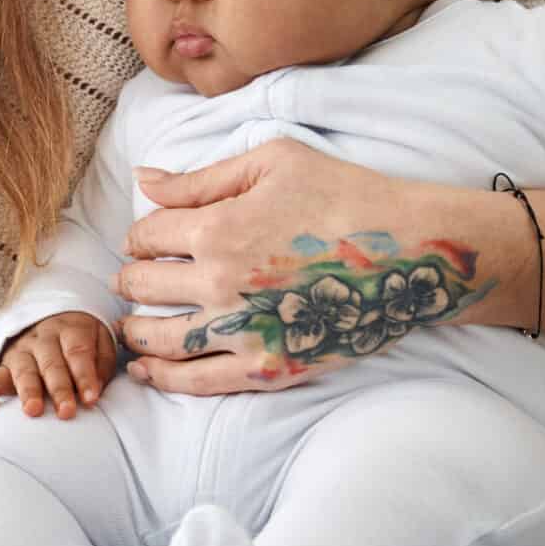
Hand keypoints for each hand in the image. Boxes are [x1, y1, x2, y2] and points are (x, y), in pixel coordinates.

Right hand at [0, 312, 116, 421]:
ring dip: (28, 392)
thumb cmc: (82, 340)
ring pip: (23, 371)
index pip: (76, 351)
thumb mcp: (101, 341)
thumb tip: (96, 390)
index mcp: (69, 330)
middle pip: (50, 363)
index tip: (91, 399)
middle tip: (66, 412)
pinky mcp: (3, 367)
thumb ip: (102, 363)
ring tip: (32, 411)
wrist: (53, 319)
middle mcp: (42, 339)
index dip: (84, 375)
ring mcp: (20, 352)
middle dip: (59, 388)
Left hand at [113, 139, 495, 394]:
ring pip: (160, 339)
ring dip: (135, 332)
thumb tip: (143, 178)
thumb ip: (200, 178)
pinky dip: (164, 378)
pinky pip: (200, 382)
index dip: (139, 236)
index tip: (143, 241)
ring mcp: (244, 331)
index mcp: (217, 228)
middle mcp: (220, 283)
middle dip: (131, 280)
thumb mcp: (272, 163)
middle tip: (132, 280)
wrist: (413, 250)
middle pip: (143, 287)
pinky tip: (146, 371)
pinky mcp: (269, 368)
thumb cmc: (345, 194)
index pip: (147, 236)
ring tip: (130, 326)